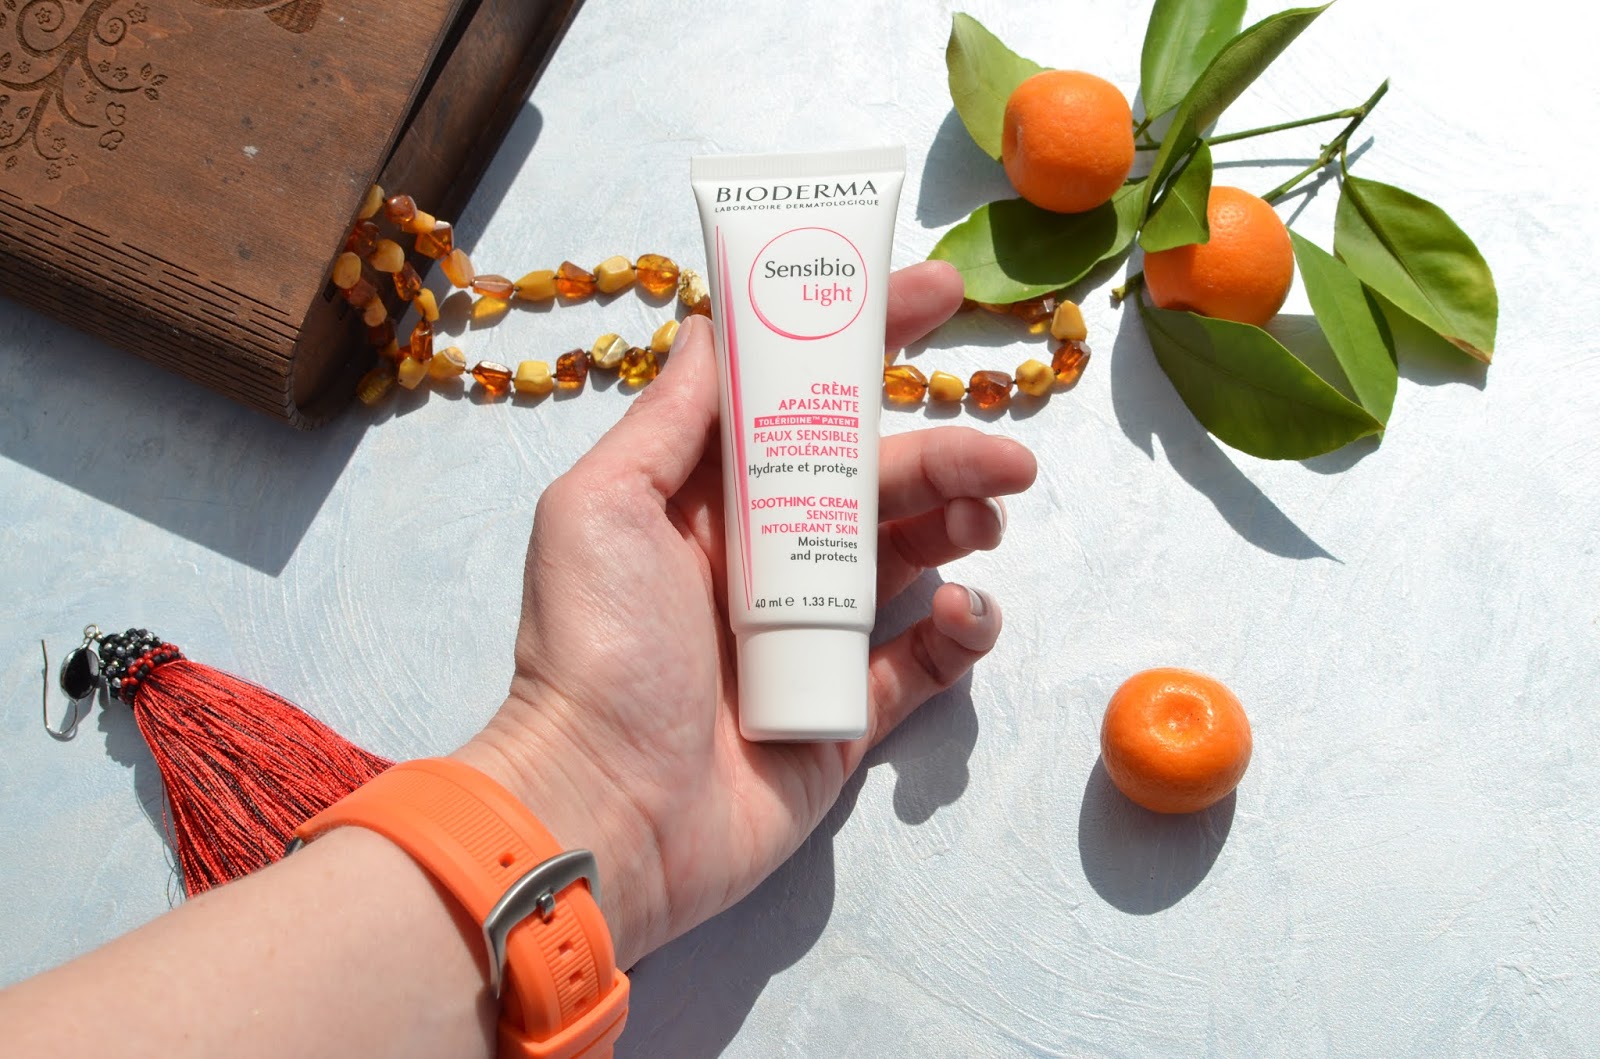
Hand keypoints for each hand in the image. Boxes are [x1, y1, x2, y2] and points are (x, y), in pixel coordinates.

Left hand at [455, 261, 1037, 967]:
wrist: (604, 814)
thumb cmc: (596, 650)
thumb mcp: (604, 508)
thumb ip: (671, 419)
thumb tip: (715, 322)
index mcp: (708, 502)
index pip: (799, 405)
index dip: (866, 345)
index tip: (937, 296)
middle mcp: (764, 560)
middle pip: (875, 484)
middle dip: (946, 456)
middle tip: (1008, 458)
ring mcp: (811, 638)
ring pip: (912, 561)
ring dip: (963, 529)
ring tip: (988, 523)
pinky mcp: (846, 716)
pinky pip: (923, 661)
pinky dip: (958, 632)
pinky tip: (961, 615)